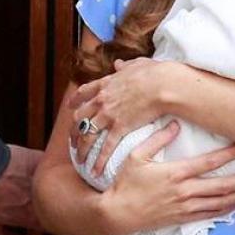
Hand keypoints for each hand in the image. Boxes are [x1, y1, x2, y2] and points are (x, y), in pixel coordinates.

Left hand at [68, 58, 179, 175]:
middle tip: (74, 142)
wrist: (163, 85)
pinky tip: (95, 171)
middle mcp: (102, 100)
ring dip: (82, 150)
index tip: (71, 107)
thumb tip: (119, 63)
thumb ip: (125, 66)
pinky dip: (99, 160)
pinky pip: (106, 147)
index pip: (83, 93)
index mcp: (105, 84)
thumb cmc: (154, 73)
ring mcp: (109, 115)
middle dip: (73, 132)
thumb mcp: (136, 65)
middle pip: (79, 118)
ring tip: (80, 161)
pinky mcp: (120, 127)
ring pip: (87, 135)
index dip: (75, 101)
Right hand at [102, 120, 234, 234]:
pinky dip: (227, 209)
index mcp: (176, 173)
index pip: (210, 162)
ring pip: (220, 202)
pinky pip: (210, 214)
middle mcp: (184, 191)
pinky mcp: (183, 218)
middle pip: (222, 185)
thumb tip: (174, 123)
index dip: (231, 153)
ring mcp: (185, 206)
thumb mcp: (136, 155)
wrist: (116, 213)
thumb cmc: (125, 183)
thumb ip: (157, 138)